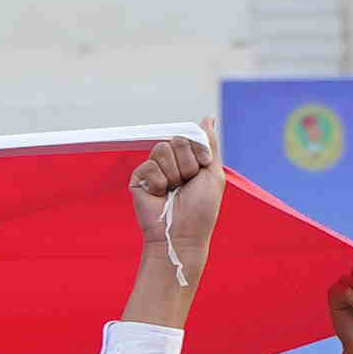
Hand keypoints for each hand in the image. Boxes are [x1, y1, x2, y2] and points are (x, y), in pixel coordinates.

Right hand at [124, 134, 223, 317]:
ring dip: (173, 174)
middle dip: (187, 164)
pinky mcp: (139, 178)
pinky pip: (148, 166)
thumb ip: (209, 144)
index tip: (202, 170)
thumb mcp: (213, 173)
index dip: (199, 153)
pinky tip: (159, 196)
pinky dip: (158, 183)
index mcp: (189, 160)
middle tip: (186, 184)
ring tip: (173, 191)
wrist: (181, 234)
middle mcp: (172, 163)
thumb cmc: (201, 210)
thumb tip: (208, 118)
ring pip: (161, 150)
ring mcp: (154, 170)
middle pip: (177, 141)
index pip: (191, 137)